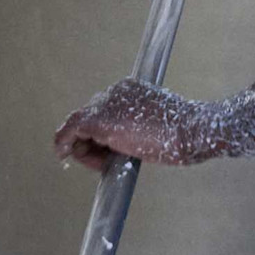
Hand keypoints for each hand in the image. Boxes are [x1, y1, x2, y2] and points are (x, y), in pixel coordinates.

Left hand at [53, 77, 254, 170]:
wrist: (192, 130)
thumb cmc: (184, 134)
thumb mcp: (157, 127)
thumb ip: (136, 130)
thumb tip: (121, 146)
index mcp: (131, 90)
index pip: (106, 110)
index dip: (102, 134)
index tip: (108, 151)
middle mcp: (116, 91)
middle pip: (91, 117)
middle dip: (92, 141)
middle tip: (103, 161)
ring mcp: (107, 103)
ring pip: (80, 124)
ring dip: (83, 146)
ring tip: (99, 163)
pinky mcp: (100, 120)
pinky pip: (70, 129)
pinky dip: (63, 142)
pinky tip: (62, 154)